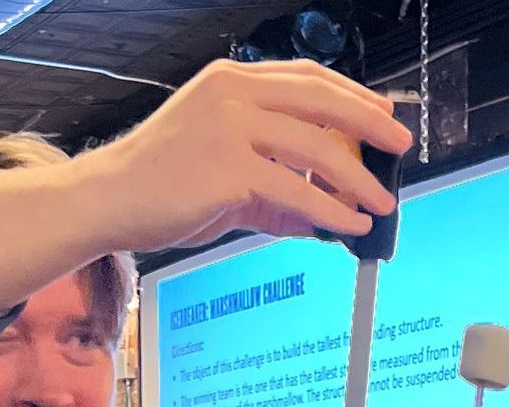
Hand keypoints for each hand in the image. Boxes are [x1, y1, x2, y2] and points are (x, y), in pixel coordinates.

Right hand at [0, 61, 408, 320]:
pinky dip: (330, 210)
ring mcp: (231, 128)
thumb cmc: (157, 186)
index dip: (350, 95)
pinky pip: (297, 190)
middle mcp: (233, 94)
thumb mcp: (219, 174)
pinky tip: (349, 225)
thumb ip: (268, 188)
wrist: (107, 201)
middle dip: (370, 124)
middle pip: (321, 101)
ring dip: (358, 179)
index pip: (306, 78)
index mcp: (231, 81)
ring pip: (317, 148)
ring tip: (381, 203)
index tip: (381, 114)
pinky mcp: (229, 169)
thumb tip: (313, 215)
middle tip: (401, 146)